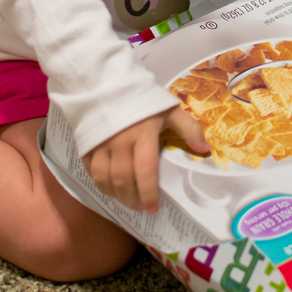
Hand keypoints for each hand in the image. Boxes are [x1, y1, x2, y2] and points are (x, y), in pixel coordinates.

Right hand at [82, 104, 208, 213]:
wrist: (107, 83)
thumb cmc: (142, 98)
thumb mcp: (168, 109)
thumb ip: (188, 128)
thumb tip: (205, 150)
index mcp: (142, 134)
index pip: (145, 170)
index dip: (148, 192)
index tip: (153, 207)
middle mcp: (119, 141)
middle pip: (123, 179)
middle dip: (133, 199)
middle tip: (142, 208)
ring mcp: (100, 144)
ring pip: (105, 178)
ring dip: (117, 195)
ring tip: (128, 201)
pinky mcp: (86, 144)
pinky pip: (91, 171)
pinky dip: (101, 184)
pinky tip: (110, 188)